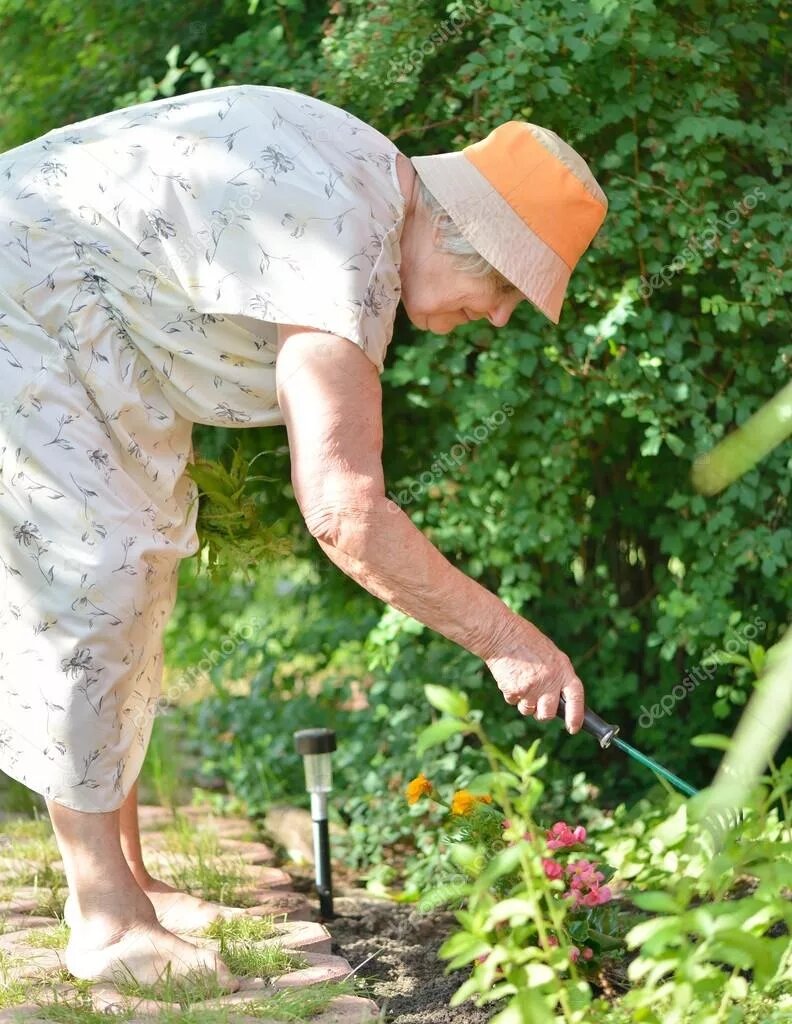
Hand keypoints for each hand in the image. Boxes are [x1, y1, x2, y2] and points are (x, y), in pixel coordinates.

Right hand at [484, 615, 584, 733]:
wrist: (501, 633)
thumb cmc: (526, 640)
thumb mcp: (550, 654)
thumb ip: (557, 675)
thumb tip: (558, 698)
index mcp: (563, 669)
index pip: (576, 698)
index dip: (576, 717)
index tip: (573, 729)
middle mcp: (549, 681)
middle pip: (548, 714)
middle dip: (542, 713)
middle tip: (536, 701)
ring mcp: (532, 687)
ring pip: (528, 710)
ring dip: (524, 701)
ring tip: (520, 679)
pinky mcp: (514, 690)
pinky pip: (513, 701)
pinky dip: (510, 693)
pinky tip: (510, 675)